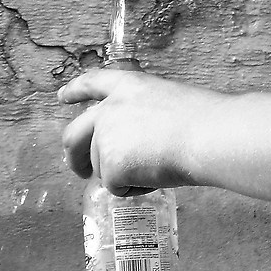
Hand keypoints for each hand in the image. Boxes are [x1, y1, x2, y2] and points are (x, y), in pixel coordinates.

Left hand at [59, 67, 213, 190]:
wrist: (208, 136)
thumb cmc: (203, 120)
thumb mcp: (166, 101)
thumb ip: (140, 114)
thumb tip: (134, 141)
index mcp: (127, 86)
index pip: (93, 82)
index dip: (76, 89)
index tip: (62, 96)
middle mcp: (108, 110)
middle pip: (74, 135)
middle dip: (73, 156)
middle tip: (81, 170)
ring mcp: (105, 138)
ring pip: (103, 167)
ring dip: (124, 174)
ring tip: (159, 165)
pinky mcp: (110, 166)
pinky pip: (116, 187)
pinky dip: (135, 188)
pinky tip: (157, 176)